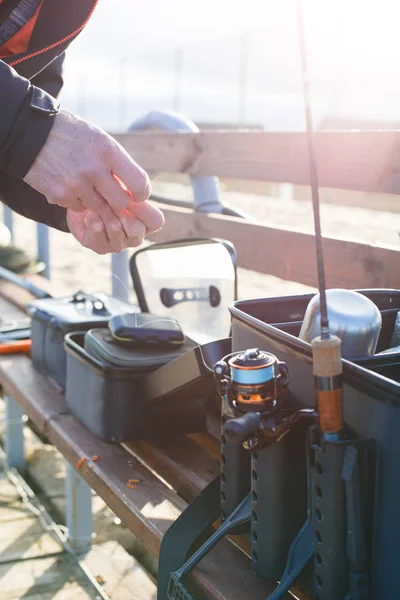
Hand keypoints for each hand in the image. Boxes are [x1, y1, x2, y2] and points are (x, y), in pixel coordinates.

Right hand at [24, 108, 150, 213]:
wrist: (29, 132)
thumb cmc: (70, 134)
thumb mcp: (98, 139)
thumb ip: (116, 162)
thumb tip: (135, 188)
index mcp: (107, 150)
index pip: (139, 182)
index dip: (142, 192)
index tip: (137, 193)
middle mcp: (94, 169)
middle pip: (120, 202)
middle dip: (119, 201)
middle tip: (112, 195)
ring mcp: (76, 184)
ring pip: (100, 209)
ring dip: (97, 202)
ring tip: (88, 186)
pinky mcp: (60, 195)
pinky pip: (78, 208)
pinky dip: (77, 201)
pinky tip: (70, 186)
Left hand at [66, 200, 163, 254]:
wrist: (82, 201)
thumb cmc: (107, 192)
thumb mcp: (122, 187)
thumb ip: (131, 192)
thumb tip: (131, 198)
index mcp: (146, 223)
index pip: (155, 221)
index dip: (142, 208)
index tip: (129, 196)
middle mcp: (135, 237)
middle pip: (136, 230)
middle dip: (121, 211)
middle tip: (110, 202)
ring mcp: (118, 245)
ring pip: (116, 229)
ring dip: (105, 212)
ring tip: (98, 206)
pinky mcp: (100, 248)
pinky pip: (98, 233)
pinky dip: (92, 219)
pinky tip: (89, 215)